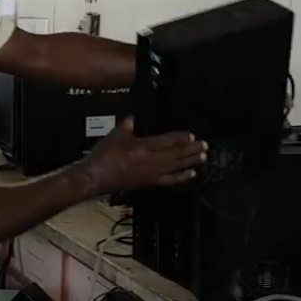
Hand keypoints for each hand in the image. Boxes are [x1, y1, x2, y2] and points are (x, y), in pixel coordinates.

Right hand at [79, 118, 206, 194]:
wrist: (95, 177)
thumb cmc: (104, 156)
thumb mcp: (115, 135)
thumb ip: (127, 125)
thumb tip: (134, 118)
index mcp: (142, 147)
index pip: (167, 141)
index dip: (180, 138)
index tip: (192, 135)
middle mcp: (150, 161)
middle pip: (176, 154)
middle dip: (191, 150)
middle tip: (204, 146)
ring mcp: (151, 173)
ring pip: (176, 167)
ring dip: (190, 162)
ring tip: (203, 157)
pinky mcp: (149, 182)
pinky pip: (169, 179)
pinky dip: (181, 177)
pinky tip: (191, 174)